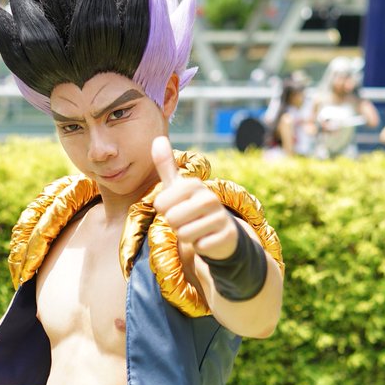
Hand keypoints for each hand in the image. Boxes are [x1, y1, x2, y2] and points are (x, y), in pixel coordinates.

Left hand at [151, 135, 238, 261]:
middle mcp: (209, 197)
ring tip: (197, 229)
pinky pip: (200, 247)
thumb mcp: (178, 187)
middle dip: (176, 225)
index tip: (175, 207)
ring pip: (185, 235)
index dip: (164, 211)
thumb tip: (157, 138)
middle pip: (172, 219)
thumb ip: (167, 165)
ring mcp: (220, 216)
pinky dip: (200, 246)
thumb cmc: (192, 207)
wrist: (221, 231)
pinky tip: (208, 239)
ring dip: (187, 236)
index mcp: (194, 184)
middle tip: (187, 221)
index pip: (161, 203)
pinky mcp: (227, 235)